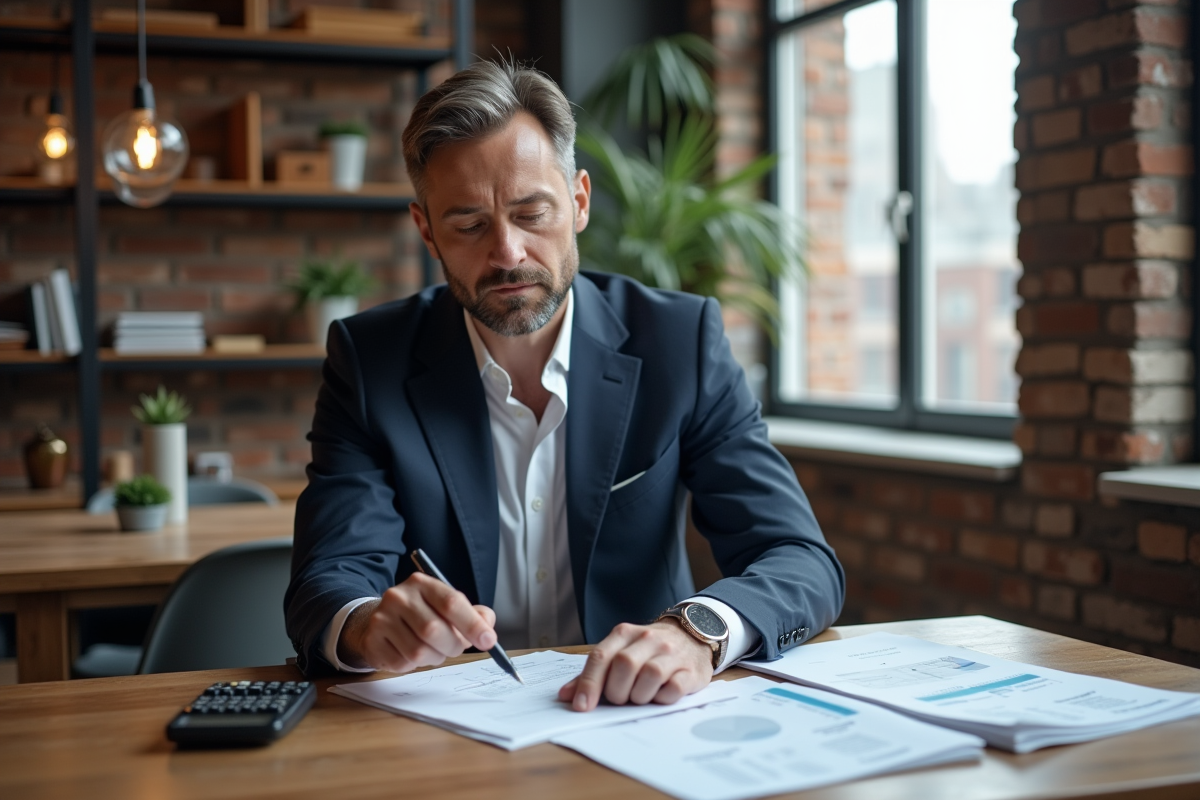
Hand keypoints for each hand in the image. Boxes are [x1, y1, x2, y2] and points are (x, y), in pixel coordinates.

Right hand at [338, 573, 497, 672]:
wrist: (376, 621)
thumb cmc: (420, 614)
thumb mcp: (445, 606)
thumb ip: (472, 614)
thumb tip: (487, 627)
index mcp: (422, 583)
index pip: (451, 602)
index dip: (472, 624)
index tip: (488, 641)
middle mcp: (399, 597)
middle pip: (434, 630)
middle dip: (453, 646)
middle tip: (456, 648)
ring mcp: (382, 618)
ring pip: (419, 652)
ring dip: (434, 657)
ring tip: (432, 650)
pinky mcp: (372, 641)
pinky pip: (403, 663)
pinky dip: (414, 665)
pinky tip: (410, 653)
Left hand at [556, 620, 713, 711]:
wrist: (692, 636)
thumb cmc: (648, 650)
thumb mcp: (620, 652)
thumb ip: (593, 673)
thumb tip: (566, 695)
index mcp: (625, 634)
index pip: (601, 656)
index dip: (589, 683)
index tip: (582, 707)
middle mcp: (648, 639)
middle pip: (624, 665)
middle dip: (616, 690)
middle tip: (619, 699)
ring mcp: (671, 653)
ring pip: (650, 674)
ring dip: (640, 695)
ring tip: (639, 697)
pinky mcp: (690, 670)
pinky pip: (674, 688)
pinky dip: (662, 698)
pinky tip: (659, 696)